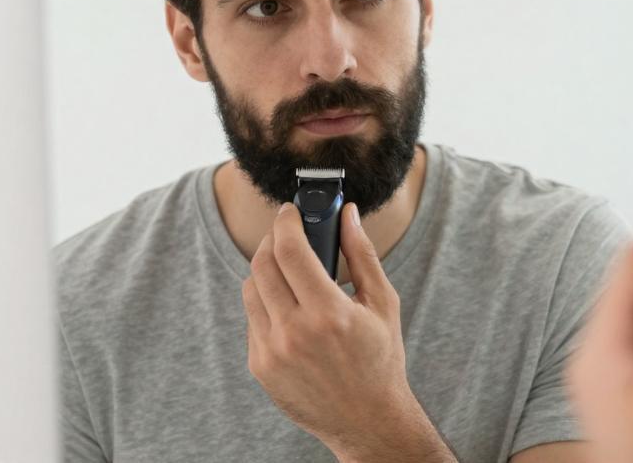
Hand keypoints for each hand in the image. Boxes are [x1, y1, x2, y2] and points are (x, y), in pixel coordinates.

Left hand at [241, 202, 452, 461]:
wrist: (366, 420)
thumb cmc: (380, 359)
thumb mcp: (382, 303)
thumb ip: (362, 254)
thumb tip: (347, 214)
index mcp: (329, 314)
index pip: (290, 251)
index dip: (286, 223)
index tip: (289, 212)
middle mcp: (295, 333)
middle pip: (262, 265)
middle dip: (273, 240)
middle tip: (286, 233)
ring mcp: (272, 352)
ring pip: (250, 289)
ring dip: (266, 270)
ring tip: (289, 270)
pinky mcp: (260, 366)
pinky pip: (252, 318)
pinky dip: (266, 303)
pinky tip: (289, 307)